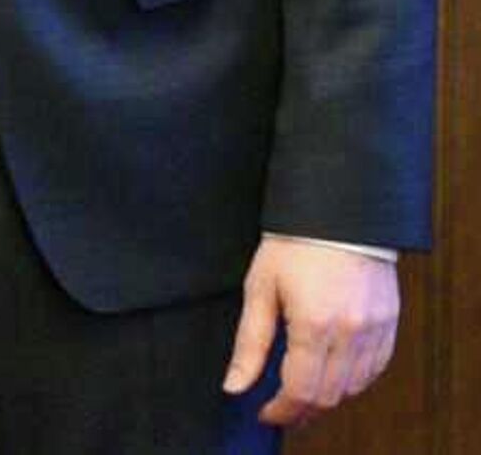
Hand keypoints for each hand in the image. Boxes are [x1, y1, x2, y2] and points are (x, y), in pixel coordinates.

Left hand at [224, 235, 399, 425]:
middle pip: (329, 395)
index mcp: (313, 324)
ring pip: (354, 387)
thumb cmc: (292, 242)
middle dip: (303, 410)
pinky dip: (354, 380)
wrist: (337, 210)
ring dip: (328, 396)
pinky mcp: (390, 324)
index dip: (282, 411)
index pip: (301, 390)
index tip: (265, 414)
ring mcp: (375, 330)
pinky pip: (375, 369)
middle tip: (280, 409)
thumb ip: (249, 342)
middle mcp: (350, 333)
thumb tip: (234, 385)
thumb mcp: (260, 287)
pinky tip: (333, 372)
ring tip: (303, 391)